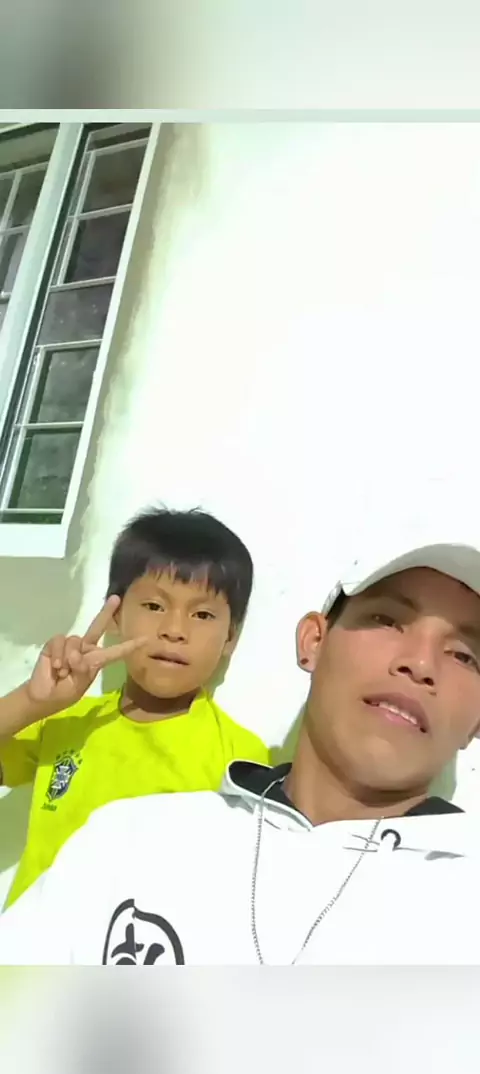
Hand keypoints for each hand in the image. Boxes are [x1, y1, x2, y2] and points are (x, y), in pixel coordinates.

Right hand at [26, 596, 146, 710]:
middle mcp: (85, 649)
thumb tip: (75, 655)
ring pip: (75, 640)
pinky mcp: (55, 644)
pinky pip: (60, 641)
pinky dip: (58, 654)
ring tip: (63, 672)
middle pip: (97, 627)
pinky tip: (55, 666)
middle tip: (115, 598)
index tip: (145, 640)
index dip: (129, 646)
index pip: (115, 652)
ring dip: (68, 658)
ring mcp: (70, 645)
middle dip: (106, 612)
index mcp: (96, 660)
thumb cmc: (65, 692)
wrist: (44, 696)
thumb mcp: (79, 685)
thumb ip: (82, 670)